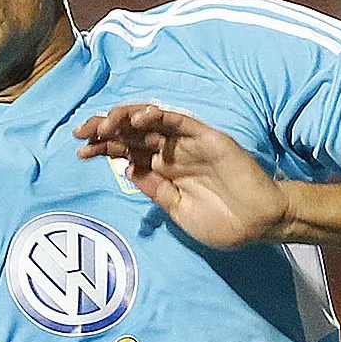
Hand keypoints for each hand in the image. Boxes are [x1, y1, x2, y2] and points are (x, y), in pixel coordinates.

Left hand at [75, 102, 289, 249]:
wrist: (259, 224)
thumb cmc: (223, 223)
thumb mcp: (178, 212)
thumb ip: (155, 190)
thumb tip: (127, 169)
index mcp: (163, 170)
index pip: (127, 150)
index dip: (103, 148)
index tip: (80, 152)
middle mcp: (172, 152)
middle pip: (132, 132)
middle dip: (105, 128)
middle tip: (82, 132)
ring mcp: (189, 143)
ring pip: (152, 121)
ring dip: (126, 118)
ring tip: (104, 123)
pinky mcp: (208, 138)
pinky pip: (180, 122)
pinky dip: (159, 116)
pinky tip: (139, 118)